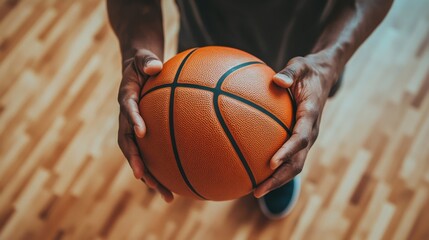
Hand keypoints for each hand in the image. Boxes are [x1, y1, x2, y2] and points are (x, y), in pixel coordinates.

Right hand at [117, 49, 173, 201]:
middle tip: (143, 177)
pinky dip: (160, 170)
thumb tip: (155, 66)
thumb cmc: (143, 62)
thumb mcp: (143, 57)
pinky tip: (176, 185)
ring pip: (139, 155)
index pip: (128, 111)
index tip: (142, 132)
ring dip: (150, 176)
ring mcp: (134, 128)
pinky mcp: (143, 134)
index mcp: (126, 98)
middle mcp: (127, 118)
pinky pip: (150, 153)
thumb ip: (147, 60)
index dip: (133, 121)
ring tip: (166, 195)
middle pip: (128, 143)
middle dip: (135, 161)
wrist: (137, 69)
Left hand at [254, 53, 338, 197]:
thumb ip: (290, 72)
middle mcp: (311, 131)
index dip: (287, 151)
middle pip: (297, 163)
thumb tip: (277, 79)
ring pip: (294, 165)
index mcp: (311, 115)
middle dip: (279, 179)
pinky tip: (255, 171)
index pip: (300, 138)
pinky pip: (289, 158)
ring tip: (254, 191)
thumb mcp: (301, 64)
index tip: (271, 163)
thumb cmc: (308, 70)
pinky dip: (275, 169)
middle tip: (257, 191)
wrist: (324, 75)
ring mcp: (307, 137)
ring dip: (276, 180)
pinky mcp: (300, 138)